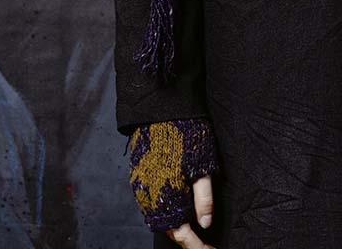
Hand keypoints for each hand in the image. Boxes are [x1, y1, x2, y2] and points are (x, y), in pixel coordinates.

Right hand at [128, 118, 218, 235]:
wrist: (158, 107)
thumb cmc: (185, 134)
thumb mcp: (202, 167)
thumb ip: (203, 199)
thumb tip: (205, 225)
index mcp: (166, 198)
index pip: (182, 235)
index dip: (198, 247)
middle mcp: (149, 197)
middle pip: (168, 228)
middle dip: (187, 237)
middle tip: (204, 241)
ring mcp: (140, 186)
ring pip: (158, 216)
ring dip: (175, 223)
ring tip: (192, 225)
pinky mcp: (137, 175)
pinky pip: (151, 202)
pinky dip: (165, 209)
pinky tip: (177, 204)